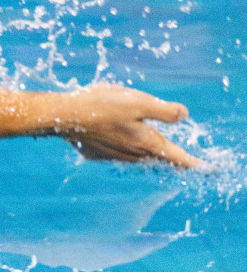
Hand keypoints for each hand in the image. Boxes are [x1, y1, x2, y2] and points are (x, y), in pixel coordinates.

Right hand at [51, 84, 201, 167]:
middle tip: (183, 159)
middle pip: (159, 159)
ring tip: (152, 148)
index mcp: (148, 142)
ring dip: (147, 153)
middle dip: (172, 158)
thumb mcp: (139, 101)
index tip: (210, 170)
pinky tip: (113, 136)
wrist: (61, 116)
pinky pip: (117, 153)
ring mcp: (113, 156)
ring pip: (138, 158)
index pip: (179, 157)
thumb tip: (184, 115)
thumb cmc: (100, 105)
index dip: (197, 164)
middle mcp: (133, 154)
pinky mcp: (96, 154)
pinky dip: (122, 147)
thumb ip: (165, 110)